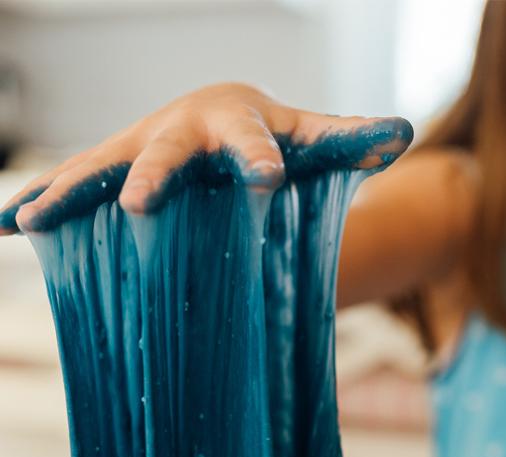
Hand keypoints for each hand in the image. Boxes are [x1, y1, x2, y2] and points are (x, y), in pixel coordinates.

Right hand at [0, 82, 411, 234]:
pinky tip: (3, 223)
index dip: (261, 157)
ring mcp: (139, 144)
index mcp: (237, 119)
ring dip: (65, 191)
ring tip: (30, 219)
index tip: (269, 180)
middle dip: (152, 176)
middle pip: (165, 151)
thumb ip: (352, 141)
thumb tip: (401, 136)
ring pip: (99, 165)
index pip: (254, 139)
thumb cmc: (277, 134)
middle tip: (137, 206)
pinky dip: (38, 197)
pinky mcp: (113, 165)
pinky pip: (71, 181)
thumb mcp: (315, 138)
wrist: (225, 117)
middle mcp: (181, 127)